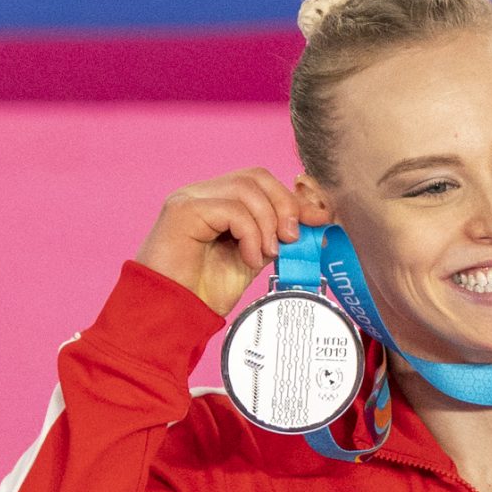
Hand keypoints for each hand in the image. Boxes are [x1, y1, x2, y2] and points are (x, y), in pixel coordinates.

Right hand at [134, 168, 330, 315]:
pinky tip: (248, 258)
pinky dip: (250, 233)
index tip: (318, 219)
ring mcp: (190, 199)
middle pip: (256, 176)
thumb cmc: (203, 293)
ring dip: (267, 222)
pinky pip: (231, 209)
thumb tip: (314, 220)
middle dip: (284, 205)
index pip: (260, 182)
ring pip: (246, 188)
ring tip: (266, 254)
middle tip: (291, 238)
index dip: (292, 198)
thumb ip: (275, 236)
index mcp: (216, 202)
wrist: (172, 315)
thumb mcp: (252, 259)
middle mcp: (201, 194)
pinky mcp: (183, 211)